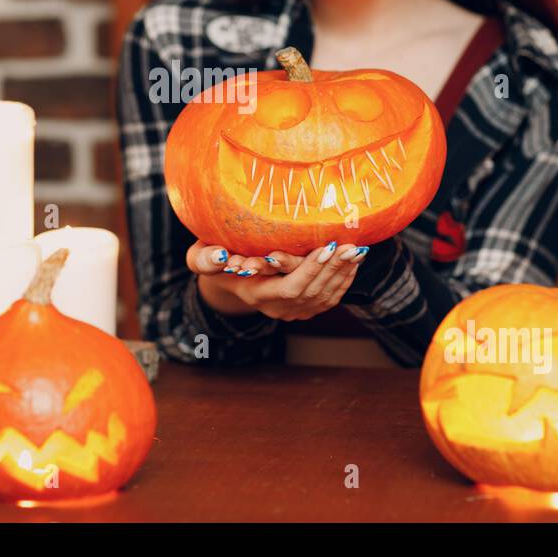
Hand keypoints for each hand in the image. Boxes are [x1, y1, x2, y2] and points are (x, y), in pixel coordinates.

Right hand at [185, 239, 368, 321]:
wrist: (225, 279)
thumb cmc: (212, 260)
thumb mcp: (200, 257)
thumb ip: (205, 258)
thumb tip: (221, 256)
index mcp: (255, 295)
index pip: (289, 288)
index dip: (310, 270)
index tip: (327, 246)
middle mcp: (276, 308)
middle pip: (311, 292)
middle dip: (333, 268)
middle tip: (350, 245)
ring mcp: (291, 311)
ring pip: (324, 297)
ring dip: (342, 273)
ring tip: (357, 250)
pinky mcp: (303, 308)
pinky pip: (329, 298)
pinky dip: (344, 280)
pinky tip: (354, 261)